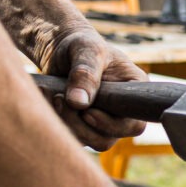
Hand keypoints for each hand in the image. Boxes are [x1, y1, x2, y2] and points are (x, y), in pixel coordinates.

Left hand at [43, 26, 146, 150]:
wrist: (61, 49)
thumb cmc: (80, 44)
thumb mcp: (86, 50)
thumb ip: (85, 74)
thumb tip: (79, 103)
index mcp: (133, 93)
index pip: (134, 125)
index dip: (112, 125)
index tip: (87, 111)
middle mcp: (122, 113)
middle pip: (109, 139)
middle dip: (82, 126)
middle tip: (61, 99)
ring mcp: (103, 122)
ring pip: (89, 142)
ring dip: (68, 124)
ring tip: (55, 96)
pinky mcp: (84, 126)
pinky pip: (73, 138)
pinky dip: (58, 123)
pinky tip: (50, 100)